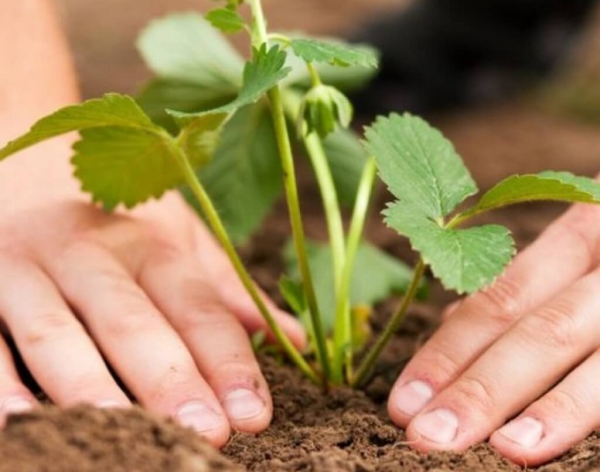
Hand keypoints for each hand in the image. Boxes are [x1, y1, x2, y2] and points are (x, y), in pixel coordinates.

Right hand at [0, 185, 304, 447]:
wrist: (23, 162)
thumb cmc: (116, 215)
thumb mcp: (178, 238)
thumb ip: (227, 291)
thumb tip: (295, 339)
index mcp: (151, 243)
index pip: (198, 307)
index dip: (229, 361)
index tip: (256, 414)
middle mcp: (90, 253)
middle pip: (132, 320)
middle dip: (169, 378)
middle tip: (209, 433)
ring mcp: (25, 268)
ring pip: (56, 331)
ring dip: (87, 384)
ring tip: (121, 433)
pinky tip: (19, 424)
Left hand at [388, 198, 599, 465]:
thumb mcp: (581, 250)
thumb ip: (527, 288)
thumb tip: (451, 330)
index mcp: (582, 235)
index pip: (498, 299)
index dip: (447, 352)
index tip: (403, 401)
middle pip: (541, 330)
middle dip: (482, 388)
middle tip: (425, 437)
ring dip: (553, 409)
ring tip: (503, 450)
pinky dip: (599, 410)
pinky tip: (561, 447)